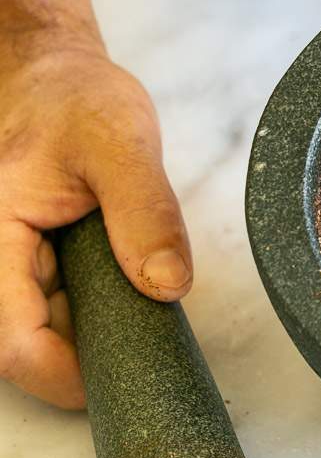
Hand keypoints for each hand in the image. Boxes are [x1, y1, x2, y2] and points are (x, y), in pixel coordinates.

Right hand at [0, 39, 192, 408]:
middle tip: (142, 350)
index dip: (60, 376)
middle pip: (21, 345)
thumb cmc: (75, 99)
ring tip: (138, 315)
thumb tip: (168, 287)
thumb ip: (144, 212)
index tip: (116, 380)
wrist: (54, 76)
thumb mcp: (120, 144)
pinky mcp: (26, 261)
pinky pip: (53, 307)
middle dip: (79, 361)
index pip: (11, 340)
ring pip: (38, 330)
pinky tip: (124, 295)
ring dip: (87, 337)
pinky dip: (90, 313)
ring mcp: (7, 261)